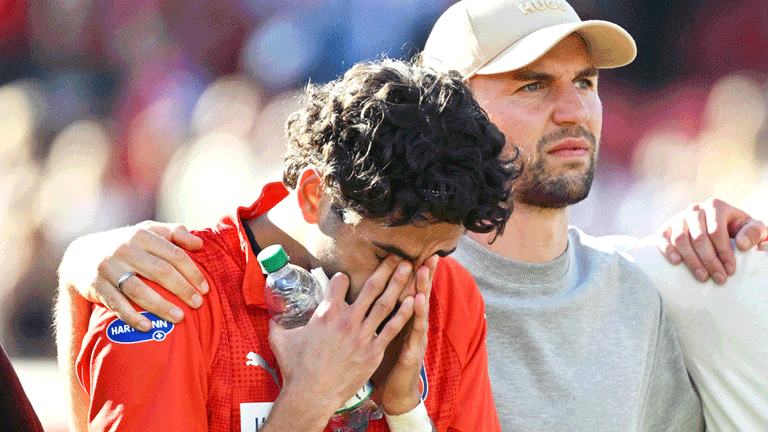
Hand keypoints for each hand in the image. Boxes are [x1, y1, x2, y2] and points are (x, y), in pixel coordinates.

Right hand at [61, 221, 206, 330]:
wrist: (82, 255)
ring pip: (138, 289)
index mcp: (142, 235)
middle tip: (198, 304)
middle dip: (182, 289)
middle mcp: (125, 250)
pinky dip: (132, 316)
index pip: (174, 254)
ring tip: (179, 318)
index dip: (192, 272)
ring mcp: (109, 268)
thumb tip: (200, 244)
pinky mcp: (96, 286)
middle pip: (160, 271)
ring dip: (160, 306)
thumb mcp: (149, 231)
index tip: (205, 288)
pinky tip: (148, 327)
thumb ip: (175, 233)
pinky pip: (116, 304)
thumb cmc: (128, 245)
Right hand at [267, 256, 415, 425]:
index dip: (341, 278)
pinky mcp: (373, 351)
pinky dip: (404, 313)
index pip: (338, 282)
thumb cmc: (296, 368)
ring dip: (398, 283)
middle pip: (370, 286)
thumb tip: (271, 316)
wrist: (311, 395)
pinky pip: (392, 328)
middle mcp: (347, 319)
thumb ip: (277, 324)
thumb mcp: (280, 340)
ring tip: (408, 268)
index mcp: (326, 312)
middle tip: (396, 255)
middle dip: (385, 268)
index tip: (345, 278)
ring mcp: (362, 335)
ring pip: (385, 302)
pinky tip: (414, 300)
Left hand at [372, 255, 437, 414]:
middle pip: (418, 295)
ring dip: (422, 290)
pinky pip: (414, 334)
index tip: (413, 250)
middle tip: (426, 254)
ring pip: (419, 311)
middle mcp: (412, 325)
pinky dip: (416, 318)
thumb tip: (365, 293)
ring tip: (423, 272)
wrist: (396, 391)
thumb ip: (378, 313)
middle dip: (423, 274)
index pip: (407, 290)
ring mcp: (415, 339)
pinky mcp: (412, 354)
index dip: (412, 271)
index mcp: (402, 319)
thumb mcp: (382, 332)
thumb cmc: (387, 359)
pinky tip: (417, 304)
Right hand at [655, 198, 766, 283]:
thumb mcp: (751, 227)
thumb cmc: (736, 228)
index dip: (724, 253)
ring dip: (691, 261)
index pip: (717, 232)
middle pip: (699, 238)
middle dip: (709, 261)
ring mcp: (679, 218)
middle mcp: (695, 209)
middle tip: (719, 279)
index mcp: (715, 206)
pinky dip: (667, 250)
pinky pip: (662, 238)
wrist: (718, 224)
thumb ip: (753, 232)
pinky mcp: (667, 227)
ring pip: (681, 240)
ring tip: (702, 277)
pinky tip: (676, 262)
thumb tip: (741, 244)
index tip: (730, 271)